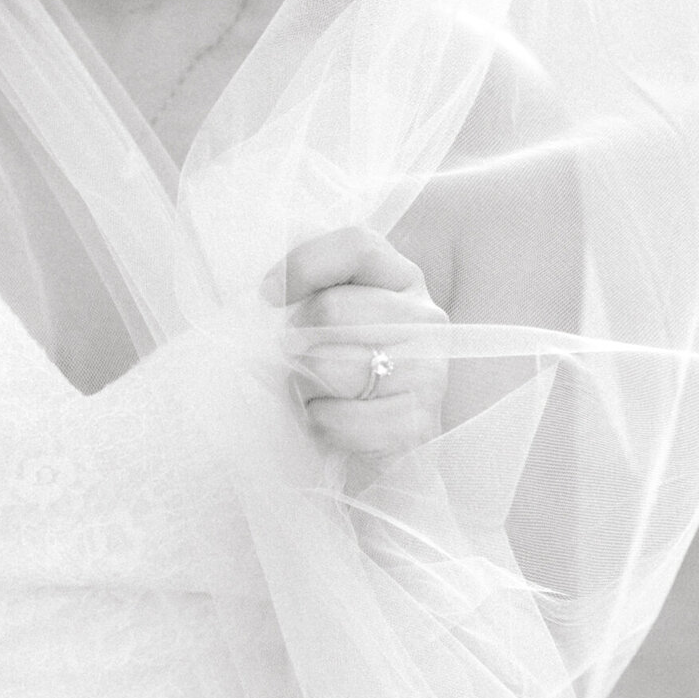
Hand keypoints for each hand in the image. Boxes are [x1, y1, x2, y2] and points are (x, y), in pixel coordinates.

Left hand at [262, 226, 447, 459]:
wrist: (383, 452)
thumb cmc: (345, 378)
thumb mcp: (331, 322)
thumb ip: (312, 288)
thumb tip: (273, 283)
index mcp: (403, 281)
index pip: (358, 246)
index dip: (304, 265)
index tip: (269, 296)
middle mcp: (426, 318)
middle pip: (332, 309)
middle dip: (297, 342)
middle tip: (299, 362)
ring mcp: (430, 371)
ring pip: (328, 366)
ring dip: (305, 387)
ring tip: (319, 394)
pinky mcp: (418, 422)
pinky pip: (339, 417)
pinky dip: (321, 424)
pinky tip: (333, 423)